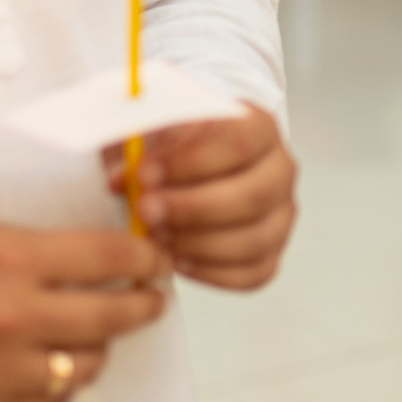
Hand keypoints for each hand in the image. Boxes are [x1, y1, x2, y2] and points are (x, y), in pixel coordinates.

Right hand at [0, 225, 168, 401]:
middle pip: (113, 315)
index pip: (108, 256)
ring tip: (91, 334)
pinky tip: (52, 364)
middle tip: (153, 301)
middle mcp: (12, 318)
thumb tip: (116, 256)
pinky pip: (56, 401)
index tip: (157, 261)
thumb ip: (47, 250)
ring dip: (98, 346)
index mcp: (10, 263)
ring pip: (90, 363)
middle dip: (145, 306)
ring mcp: (3, 370)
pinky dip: (62, 382)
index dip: (145, 258)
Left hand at [102, 105, 298, 289]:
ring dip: (197, 243)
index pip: (240, 144)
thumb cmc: (172, 146)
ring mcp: (281, 215)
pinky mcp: (271, 253)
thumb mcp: (156, 128)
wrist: (185, 169)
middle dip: (193, 208)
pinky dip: (210, 272)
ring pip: (254, 240)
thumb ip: (140, 143)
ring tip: (156, 238)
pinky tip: (175, 259)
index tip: (145, 173)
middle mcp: (280, 170)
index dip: (191, 162)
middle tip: (146, 211)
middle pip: (253, 196)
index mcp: (259, 127)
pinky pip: (251, 274)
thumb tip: (121, 180)